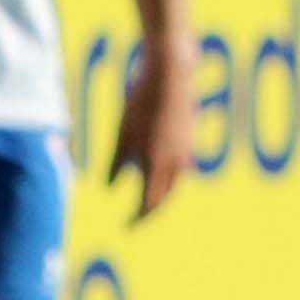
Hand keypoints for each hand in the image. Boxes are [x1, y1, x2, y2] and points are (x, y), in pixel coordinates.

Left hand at [115, 40, 193, 217]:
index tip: (127, 226)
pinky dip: (170, 175)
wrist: (170, 74)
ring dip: (162, 192)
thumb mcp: (122, 133)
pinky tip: (161, 168)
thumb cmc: (141, 102)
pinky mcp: (190, 138)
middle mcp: (176, 162)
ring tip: (149, 195)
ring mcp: (186, 150)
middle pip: (165, 196)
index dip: (137, 217)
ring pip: (175, 181)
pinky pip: (181, 166)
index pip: (149, 202)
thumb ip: (116, 163)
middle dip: (151, 208)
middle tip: (138, 216)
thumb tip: (109, 187)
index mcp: (157, 163)